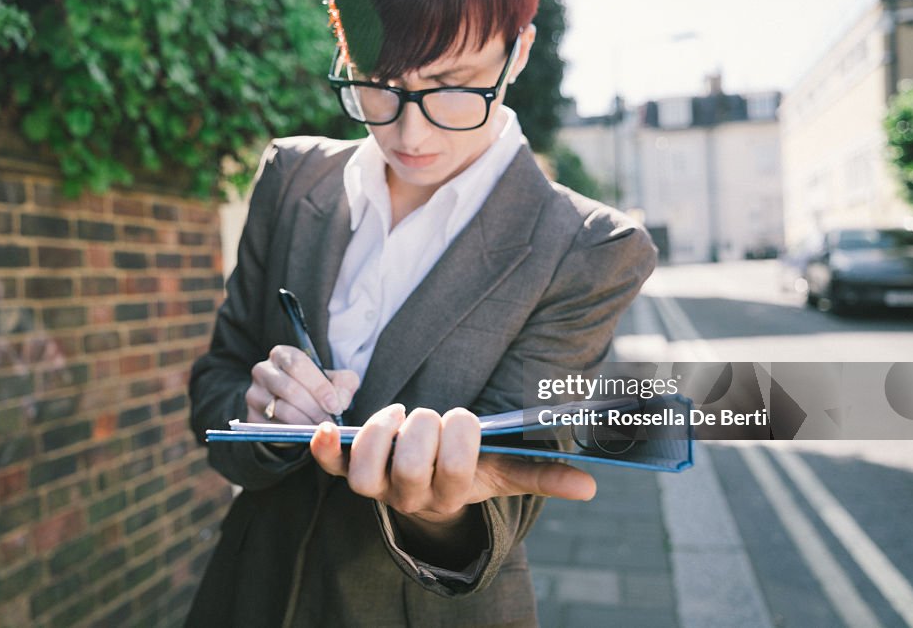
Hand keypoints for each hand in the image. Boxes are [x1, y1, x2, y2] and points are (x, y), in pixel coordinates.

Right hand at [246, 345, 358, 423]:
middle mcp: (263, 370)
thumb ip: (345, 385)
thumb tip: (339, 402)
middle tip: (330, 422)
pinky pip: (273, 427)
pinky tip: (305, 432)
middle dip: (314, 408)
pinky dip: (293, 432)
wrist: (298, 410)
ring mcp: (254, 394)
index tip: (336, 406)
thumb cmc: (318, 390)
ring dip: (306, 422)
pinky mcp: (251, 417)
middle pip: (290, 389)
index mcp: (282, 354)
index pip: (298, 365)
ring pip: (282, 410)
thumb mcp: (337, 381)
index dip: (319, 387)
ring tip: (320, 428)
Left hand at [310, 404, 596, 526]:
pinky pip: (329, 466)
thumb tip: (591, 485)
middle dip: (422, 431)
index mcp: (451, 495)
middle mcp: (410, 497)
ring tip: (395, 416)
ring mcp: (377, 486)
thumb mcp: (503, 474)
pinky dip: (321, 447)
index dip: (460, 437)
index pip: (455, 471)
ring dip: (378, 434)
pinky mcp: (348, 471)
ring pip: (365, 473)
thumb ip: (543, 476)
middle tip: (430, 415)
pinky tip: (323, 428)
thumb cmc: (467, 473)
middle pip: (409, 470)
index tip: (466, 418)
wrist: (424, 494)